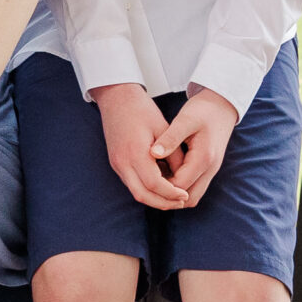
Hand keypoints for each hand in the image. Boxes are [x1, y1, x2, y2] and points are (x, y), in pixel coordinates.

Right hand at [93, 83, 186, 209]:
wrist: (116, 98)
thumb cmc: (143, 111)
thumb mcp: (164, 129)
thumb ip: (174, 155)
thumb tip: (183, 177)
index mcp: (135, 154)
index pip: (155, 185)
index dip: (172, 193)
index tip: (186, 194)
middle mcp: (122, 163)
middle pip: (142, 195)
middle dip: (162, 203)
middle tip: (180, 202)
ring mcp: (116, 164)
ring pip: (136, 191)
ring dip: (154, 198)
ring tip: (174, 196)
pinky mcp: (116, 162)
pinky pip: (131, 183)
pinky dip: (146, 188)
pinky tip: (161, 184)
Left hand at [152, 88, 238, 200]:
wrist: (222, 105)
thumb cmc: (203, 110)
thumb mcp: (185, 120)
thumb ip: (170, 138)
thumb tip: (153, 154)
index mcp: (204, 159)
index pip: (179, 186)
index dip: (160, 187)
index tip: (144, 176)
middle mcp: (211, 169)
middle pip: (188, 199)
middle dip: (168, 197)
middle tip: (148, 184)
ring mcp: (211, 171)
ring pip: (192, 196)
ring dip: (174, 194)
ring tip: (156, 180)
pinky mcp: (209, 169)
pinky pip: (194, 187)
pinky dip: (180, 187)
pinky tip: (165, 174)